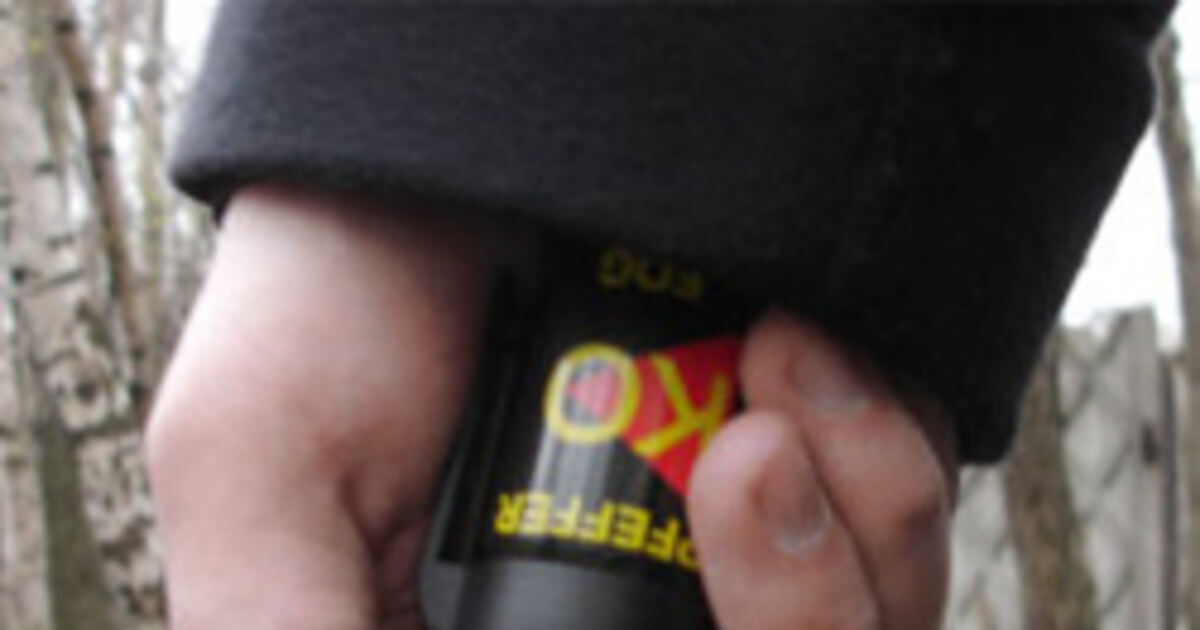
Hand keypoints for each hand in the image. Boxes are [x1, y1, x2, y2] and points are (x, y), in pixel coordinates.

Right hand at [146, 184, 956, 628]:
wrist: (429, 151)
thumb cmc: (319, 311)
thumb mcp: (252, 484)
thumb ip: (292, 624)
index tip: (686, 577)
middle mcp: (640, 617)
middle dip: (797, 602)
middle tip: (743, 455)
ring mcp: (731, 545)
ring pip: (872, 613)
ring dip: (856, 501)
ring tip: (776, 357)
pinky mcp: (806, 454)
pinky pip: (903, 503)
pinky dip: (884, 434)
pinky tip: (802, 344)